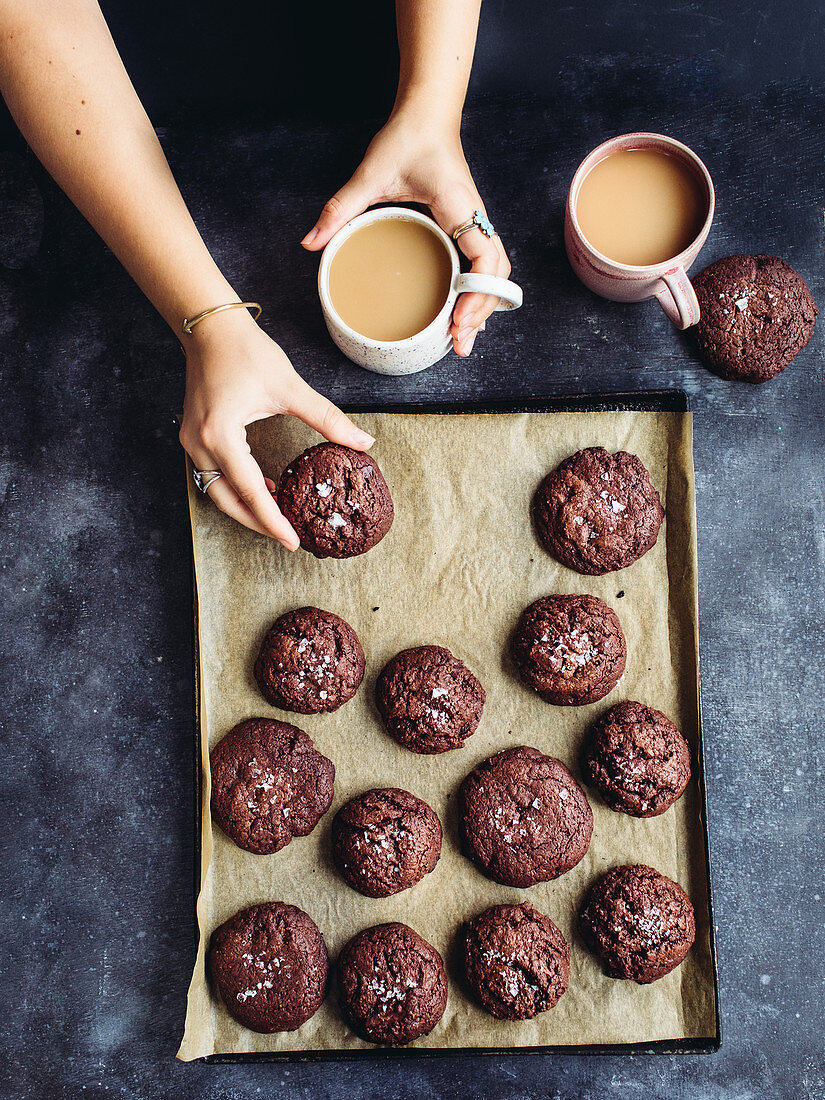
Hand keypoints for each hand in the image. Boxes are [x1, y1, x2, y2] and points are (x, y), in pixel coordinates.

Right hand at [178, 310, 374, 546]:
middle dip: (258, 523)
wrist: (211, 328)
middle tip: (288, 538)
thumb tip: (362, 442)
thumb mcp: (290, 387)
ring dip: (246, 507)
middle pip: (227, 501)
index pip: (251, 491)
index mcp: (222, 435)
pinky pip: (213, 474)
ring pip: (217, 491)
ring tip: (278, 517)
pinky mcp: (194, 436)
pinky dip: (236, 488)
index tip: (293, 542)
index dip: (273, 520)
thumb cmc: (246, 352)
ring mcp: (192, 441)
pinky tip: (264, 487)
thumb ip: (327, 418)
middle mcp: (200, 443)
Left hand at [301, 110, 510, 357]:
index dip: (478, 294)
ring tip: (464, 338)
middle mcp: (476, 217)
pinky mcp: (467, 225)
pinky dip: (479, 290)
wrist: (426, 112)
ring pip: (495, 273)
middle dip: (482, 313)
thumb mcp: (370, 174)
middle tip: (459, 345)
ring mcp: (475, 222)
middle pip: (497, 276)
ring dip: (484, 306)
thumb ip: (340, 209)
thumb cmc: (407, 136)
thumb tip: (310, 243)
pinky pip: (484, 264)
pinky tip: (464, 312)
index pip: (486, 259)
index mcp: (460, 207)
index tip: (459, 320)